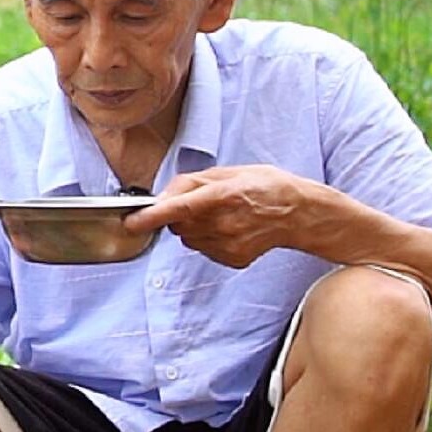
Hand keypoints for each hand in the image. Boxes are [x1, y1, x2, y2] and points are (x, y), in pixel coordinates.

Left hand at [123, 165, 317, 268]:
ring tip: (220, 214)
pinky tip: (229, 228)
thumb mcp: (229, 171)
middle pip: (178, 224)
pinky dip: (207, 239)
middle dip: (177, 214)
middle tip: (201, 203)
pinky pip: (204, 249)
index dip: (151, 216)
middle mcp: (225, 223)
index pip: (179, 209)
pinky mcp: (234, 259)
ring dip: (193, 227)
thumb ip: (191, 182)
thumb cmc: (265, 186)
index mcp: (224, 195)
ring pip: (188, 238)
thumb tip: (162, 197)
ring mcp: (230, 245)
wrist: (300, 213)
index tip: (131, 222)